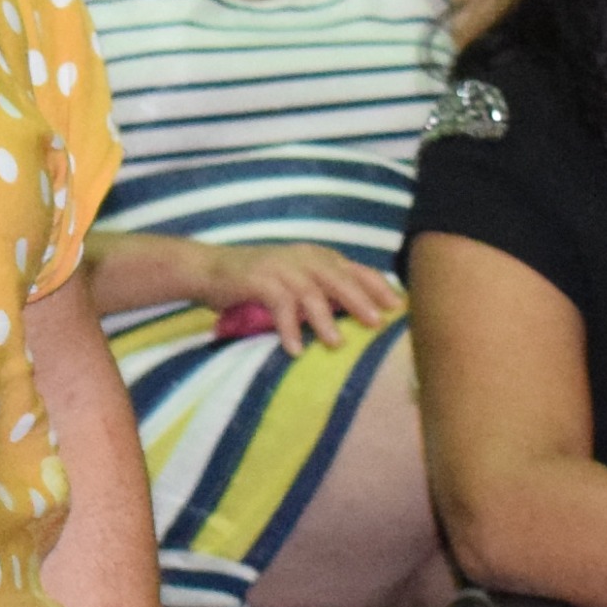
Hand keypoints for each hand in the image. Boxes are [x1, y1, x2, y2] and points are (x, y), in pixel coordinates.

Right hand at [200, 241, 401, 354]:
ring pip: (311, 292)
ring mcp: (280, 267)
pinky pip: (280, 305)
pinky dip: (289, 328)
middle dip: (360, 300)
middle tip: (377, 323)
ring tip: (336, 344)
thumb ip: (322, 292)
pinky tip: (296, 349)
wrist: (208, 268)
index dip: (378, 287)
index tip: (397, 307)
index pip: (356, 269)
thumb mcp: (295, 281)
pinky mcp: (259, 279)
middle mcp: (303, 257)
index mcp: (317, 257)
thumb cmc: (256, 281)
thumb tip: (356, 318)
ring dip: (325, 319)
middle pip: (339, 278)